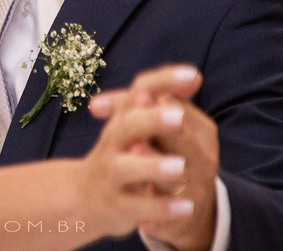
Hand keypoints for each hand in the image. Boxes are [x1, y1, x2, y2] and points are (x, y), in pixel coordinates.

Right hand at [88, 66, 218, 250]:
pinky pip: (138, 207)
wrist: (88, 197)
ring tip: (180, 167)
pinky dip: (161, 207)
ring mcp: (112, 174)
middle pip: (128, 125)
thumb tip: (195, 77)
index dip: (165, 81)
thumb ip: (166, 103)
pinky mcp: (117, 206)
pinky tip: (186, 207)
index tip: (194, 76)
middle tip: (177, 117)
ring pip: (126, 168)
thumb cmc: (124, 153)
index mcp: (125, 115)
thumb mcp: (138, 125)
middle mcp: (114, 140)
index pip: (141, 88)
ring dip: (152, 166)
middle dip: (152, 120)